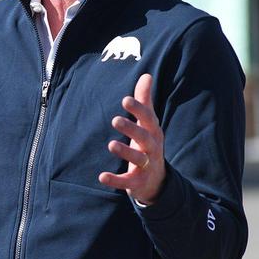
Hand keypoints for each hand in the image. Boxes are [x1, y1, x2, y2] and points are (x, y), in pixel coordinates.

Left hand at [97, 74, 165, 204]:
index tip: (125, 100)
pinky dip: (116, 180)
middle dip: (132, 129)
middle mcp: (152, 148)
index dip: (138, 109)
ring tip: (111, 144)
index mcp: (153, 132)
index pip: (148, 118)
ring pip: (138, 158)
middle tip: (115, 120)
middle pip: (145, 138)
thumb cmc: (148, 145)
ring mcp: (146, 166)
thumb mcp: (148, 124)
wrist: (156, 181)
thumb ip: (145, 101)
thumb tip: (146, 75)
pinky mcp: (138, 182)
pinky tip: (102, 176)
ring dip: (125, 152)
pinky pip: (127, 181)